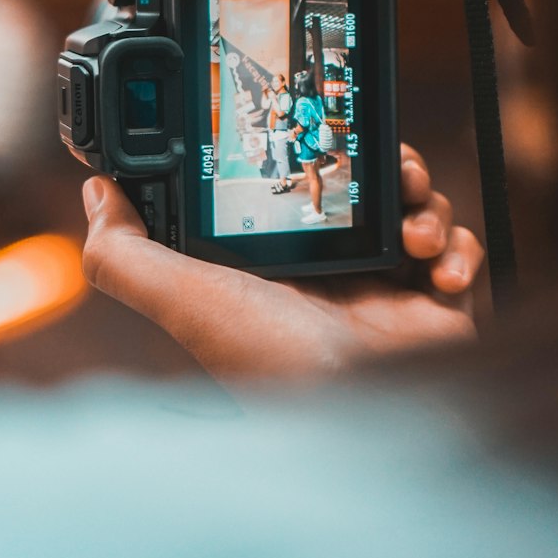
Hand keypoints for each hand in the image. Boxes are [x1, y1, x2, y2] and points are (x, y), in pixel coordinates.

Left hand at [80, 146, 482, 385]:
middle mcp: (335, 273)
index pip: (297, 185)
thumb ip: (125, 254)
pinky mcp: (439, 309)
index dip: (311, 152)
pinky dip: (459, 249)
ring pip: (418, 208)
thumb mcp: (182, 299)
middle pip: (367, 185)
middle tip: (388, 168)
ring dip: (424, 203)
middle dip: (384, 164)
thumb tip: (96, 193)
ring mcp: (390, 290)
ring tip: (413, 233)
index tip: (319, 130)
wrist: (362, 427)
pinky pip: (460, 253)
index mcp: (279, 263)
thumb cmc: (268, 364)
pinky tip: (438, 270)